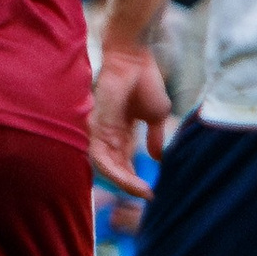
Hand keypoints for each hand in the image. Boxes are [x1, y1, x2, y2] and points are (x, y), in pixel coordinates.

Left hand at [88, 38, 169, 197]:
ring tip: (141, 191)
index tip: (151, 192)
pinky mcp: (97, 127)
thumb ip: (155, 138)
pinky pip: (101, 156)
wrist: (136, 60)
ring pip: (106, 167)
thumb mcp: (157, 116)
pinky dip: (115, 170)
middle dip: (130, 185)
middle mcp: (109, 135)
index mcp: (121, 133)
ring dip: (123, 182)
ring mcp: (101, 131)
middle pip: (114, 168)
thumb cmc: (145, 82)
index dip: (135, 179)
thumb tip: (159, 158)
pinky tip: (131, 179)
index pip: (124, 163)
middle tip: (147, 195)